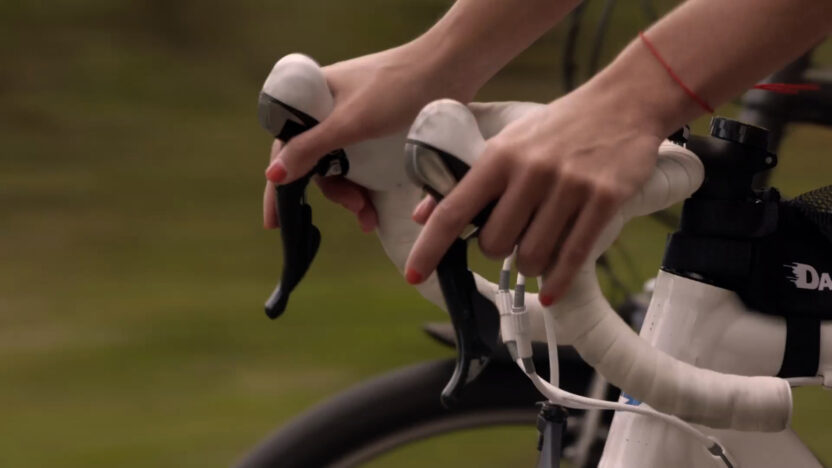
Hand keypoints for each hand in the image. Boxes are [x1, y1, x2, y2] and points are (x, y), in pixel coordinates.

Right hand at [264, 43, 474, 230]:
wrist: (450, 68)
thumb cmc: (397, 88)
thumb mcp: (351, 122)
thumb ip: (311, 148)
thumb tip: (272, 176)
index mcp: (312, 99)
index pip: (285, 146)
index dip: (280, 183)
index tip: (274, 222)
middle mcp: (329, 111)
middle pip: (316, 164)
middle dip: (333, 192)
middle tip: (356, 209)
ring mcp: (356, 122)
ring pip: (342, 169)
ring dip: (352, 196)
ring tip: (370, 217)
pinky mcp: (380, 132)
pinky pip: (364, 166)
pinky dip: (368, 188)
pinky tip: (377, 208)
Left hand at [404, 86, 663, 304]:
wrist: (624, 103)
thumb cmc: (558, 128)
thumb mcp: (507, 142)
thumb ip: (465, 179)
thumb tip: (421, 215)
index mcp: (499, 156)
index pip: (453, 210)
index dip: (429, 248)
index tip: (413, 275)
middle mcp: (531, 172)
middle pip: (495, 244)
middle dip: (497, 251)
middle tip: (512, 236)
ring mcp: (569, 187)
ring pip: (532, 257)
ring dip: (529, 266)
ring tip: (536, 250)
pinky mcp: (604, 200)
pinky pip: (573, 257)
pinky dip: (557, 283)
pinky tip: (551, 293)